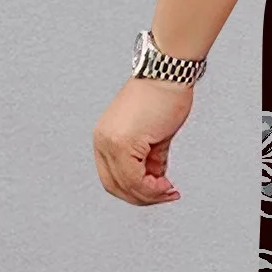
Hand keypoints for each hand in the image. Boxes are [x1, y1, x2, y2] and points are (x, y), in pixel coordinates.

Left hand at [93, 77, 194, 204]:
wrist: (167, 74)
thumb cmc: (163, 95)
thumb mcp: (154, 134)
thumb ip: (151, 157)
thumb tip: (156, 176)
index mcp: (105, 137)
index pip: (113, 177)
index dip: (135, 191)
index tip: (157, 191)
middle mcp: (102, 141)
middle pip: (116, 186)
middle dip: (143, 197)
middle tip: (165, 195)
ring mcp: (110, 142)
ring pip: (127, 185)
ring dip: (150, 194)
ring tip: (169, 190)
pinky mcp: (123, 143)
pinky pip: (136, 178)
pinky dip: (153, 187)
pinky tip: (166, 184)